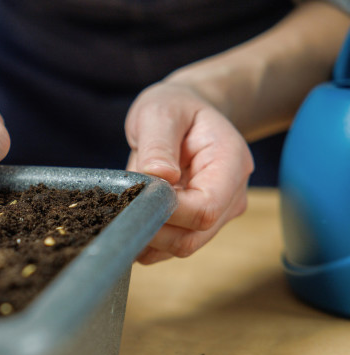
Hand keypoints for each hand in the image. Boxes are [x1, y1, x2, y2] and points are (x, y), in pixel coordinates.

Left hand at [125, 82, 253, 263]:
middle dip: (153, 229)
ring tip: (126, 205)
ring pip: (181, 246)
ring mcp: (218, 213)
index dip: (168, 212)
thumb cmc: (174, 108)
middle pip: (193, 237)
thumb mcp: (160, 112)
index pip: (205, 210)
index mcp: (230, 164)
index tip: (138, 194)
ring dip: (147, 235)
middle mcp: (231, 195)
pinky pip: (171, 246)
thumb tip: (159, 177)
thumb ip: (158, 144)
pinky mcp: (198, 224)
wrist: (186, 112)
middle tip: (122, 203)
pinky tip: (132, 215)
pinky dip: (147, 239)